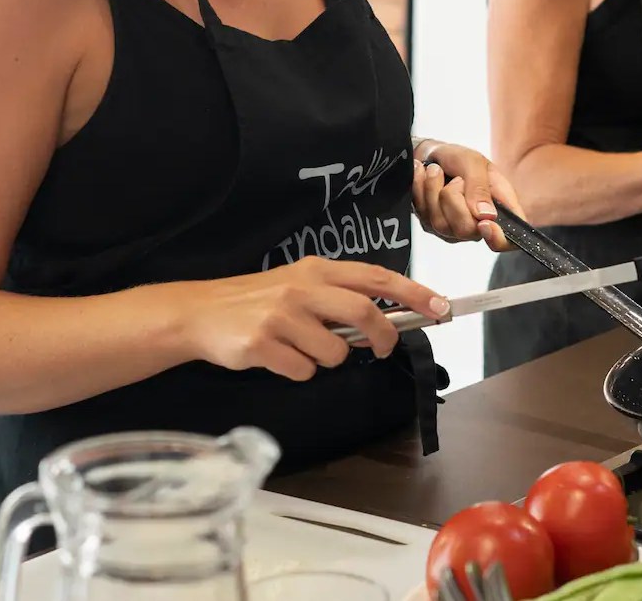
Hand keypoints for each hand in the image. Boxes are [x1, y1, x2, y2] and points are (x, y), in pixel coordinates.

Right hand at [191, 257, 449, 381]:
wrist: (200, 313)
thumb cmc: (256, 301)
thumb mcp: (298, 285)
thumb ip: (336, 297)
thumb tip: (381, 320)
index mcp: (316, 270)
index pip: (376, 278)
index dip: (413, 293)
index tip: (440, 307)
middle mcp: (302, 288)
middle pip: (364, 313)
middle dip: (381, 336)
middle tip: (380, 348)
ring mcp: (282, 316)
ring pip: (334, 352)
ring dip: (326, 359)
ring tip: (300, 349)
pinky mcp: (263, 344)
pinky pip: (303, 370)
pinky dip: (298, 371)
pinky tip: (276, 358)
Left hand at [411, 141, 525, 251]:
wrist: (429, 155)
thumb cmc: (457, 158)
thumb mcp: (473, 162)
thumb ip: (480, 186)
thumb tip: (486, 215)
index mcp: (500, 209)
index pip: (508, 240)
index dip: (498, 239)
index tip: (484, 223)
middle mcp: (478, 225)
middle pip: (466, 230)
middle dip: (453, 197)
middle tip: (454, 178)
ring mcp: (454, 229)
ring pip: (440, 223)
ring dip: (433, 189)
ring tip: (435, 170)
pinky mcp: (433, 227)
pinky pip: (423, 217)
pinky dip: (420, 191)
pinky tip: (423, 177)